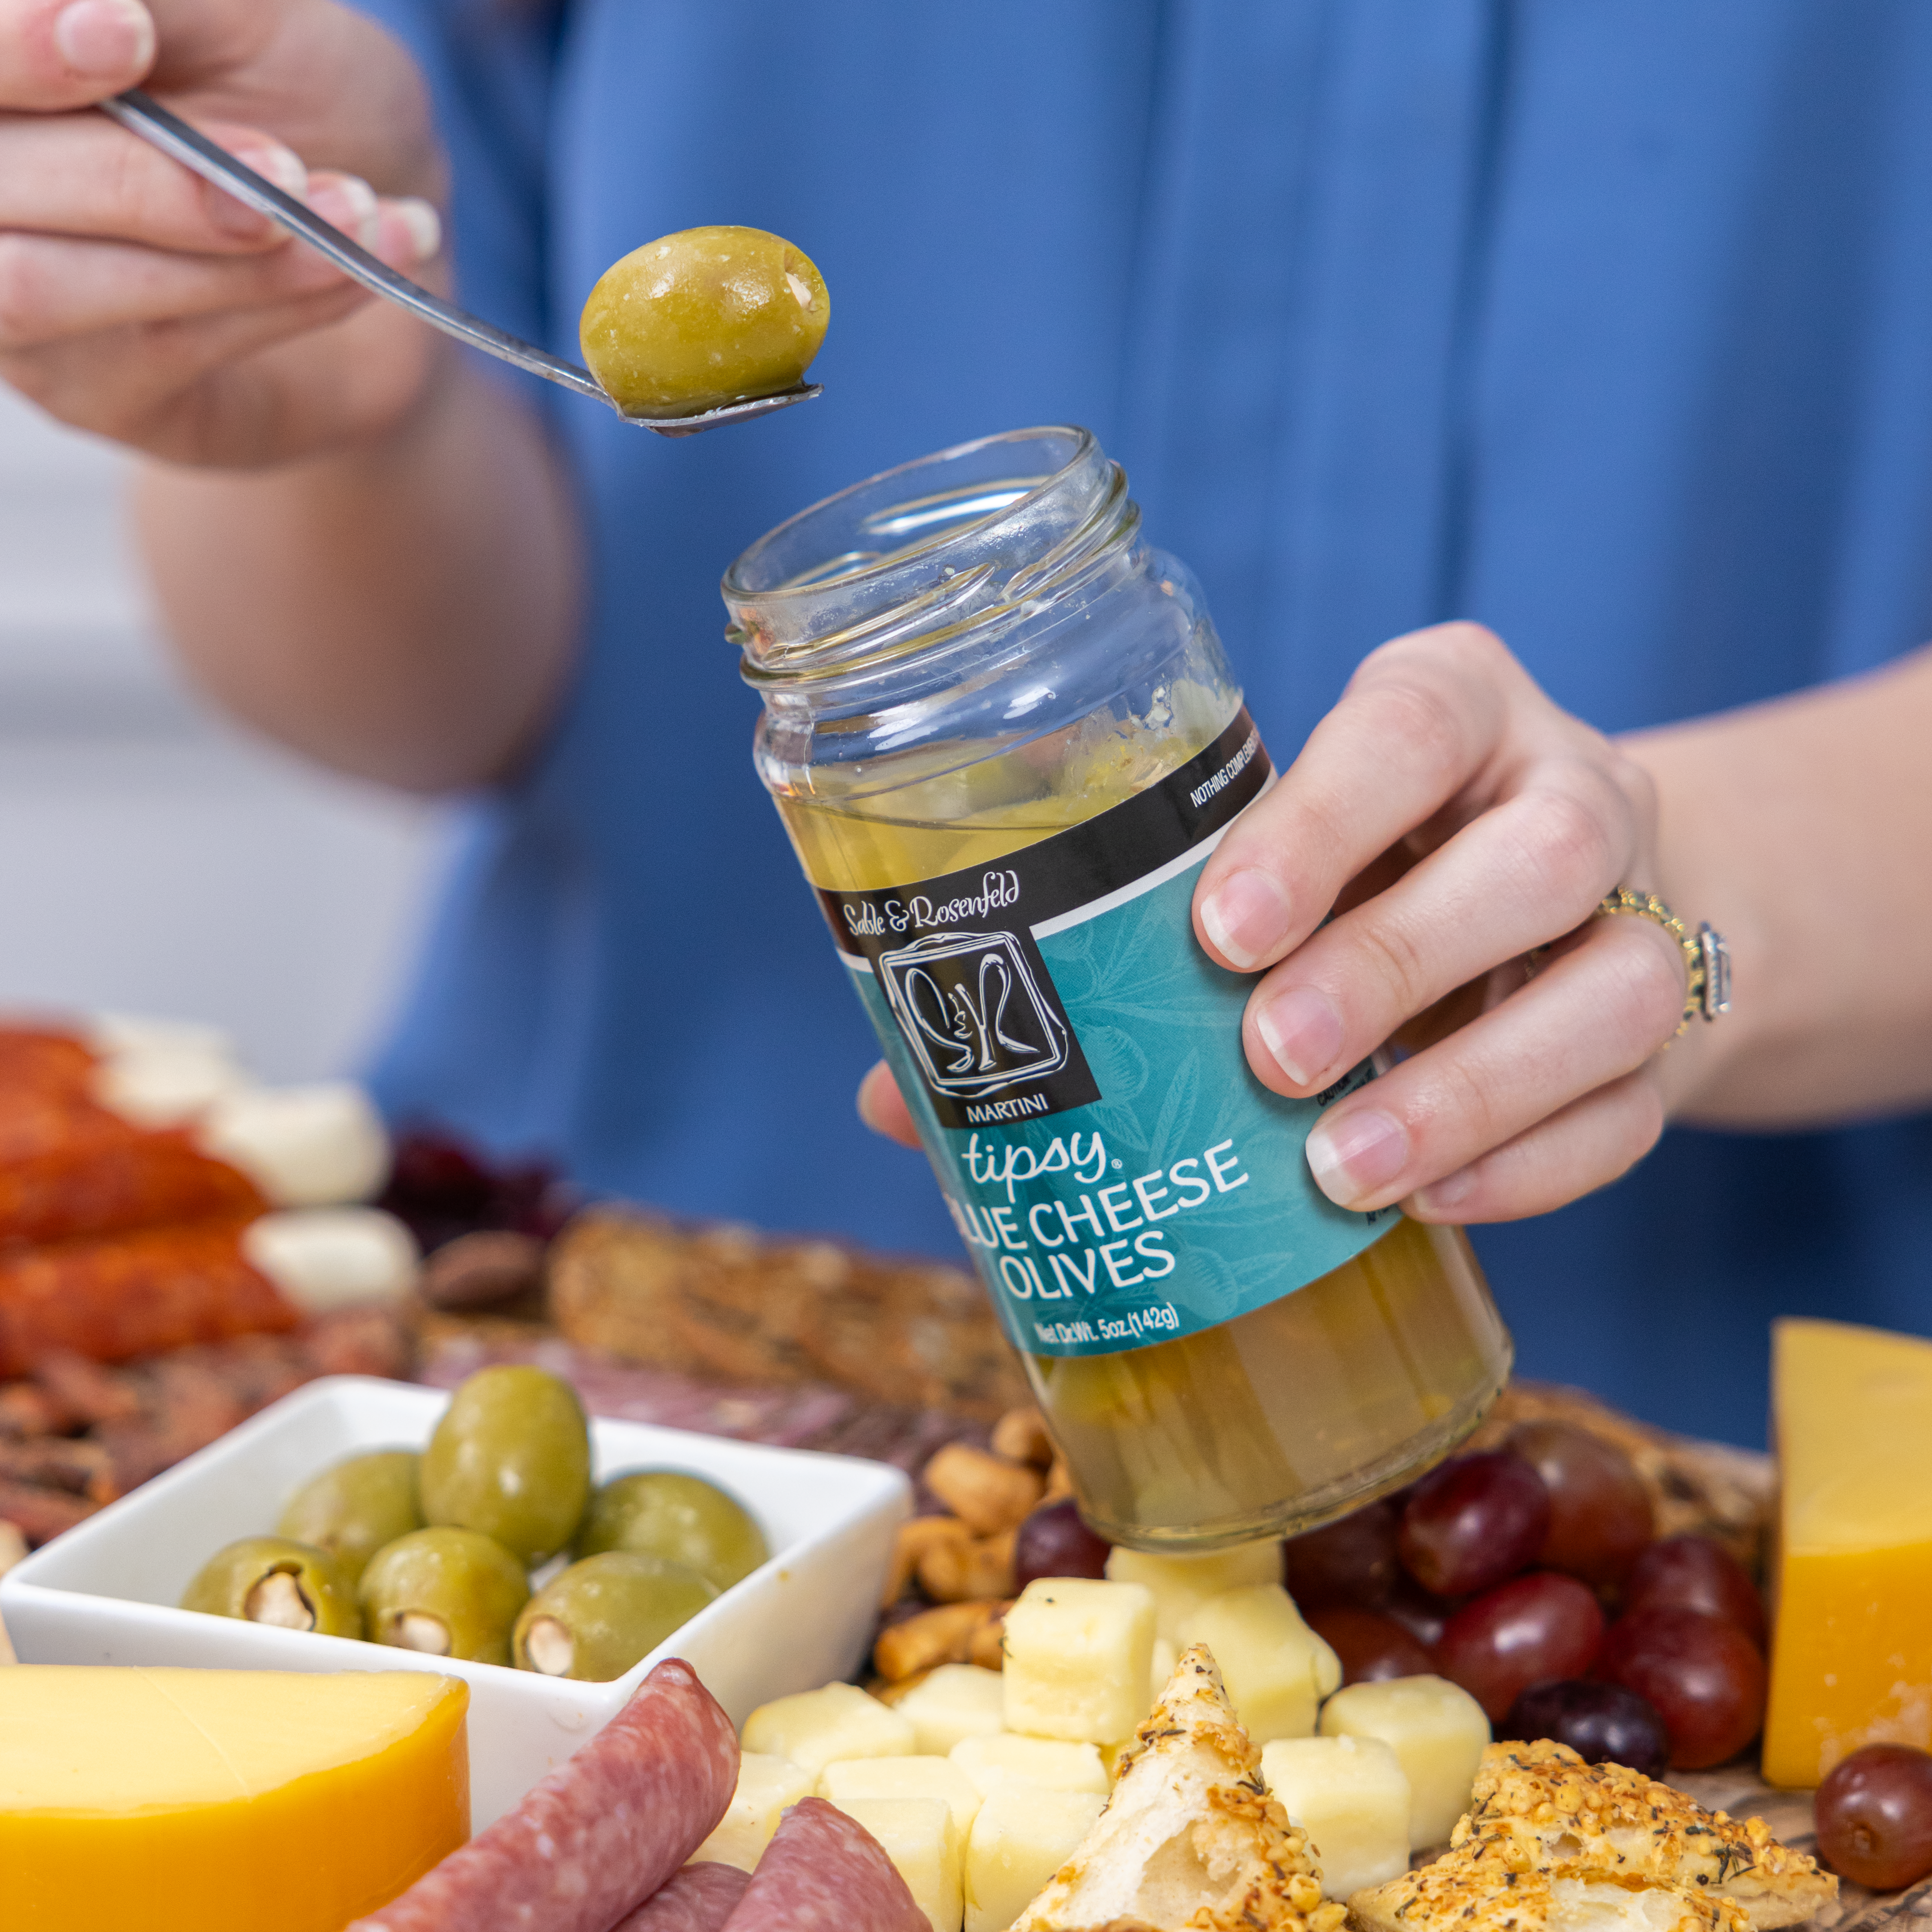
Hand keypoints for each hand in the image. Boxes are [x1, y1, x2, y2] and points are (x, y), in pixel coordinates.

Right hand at [0, 0, 446, 463]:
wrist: (382, 237)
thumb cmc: (302, 104)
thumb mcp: (247, 20)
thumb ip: (167, 6)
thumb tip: (102, 9)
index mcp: (5, 72)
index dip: (19, 51)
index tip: (126, 31)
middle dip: (137, 175)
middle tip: (283, 165)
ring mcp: (8, 299)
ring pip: (37, 286)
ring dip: (209, 253)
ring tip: (351, 214)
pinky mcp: (85, 393)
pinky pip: (153, 346)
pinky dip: (269, 300)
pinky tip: (354, 266)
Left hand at [856, 623, 1692, 1224]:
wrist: (1557, 908)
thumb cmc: (1360, 872)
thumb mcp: (1262, 855)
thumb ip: (1120, 940)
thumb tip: (896, 1097)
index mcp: (1453, 709)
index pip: (1409, 723)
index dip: (1322, 821)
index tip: (1220, 925)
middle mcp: (1565, 793)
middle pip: (1535, 859)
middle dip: (1391, 961)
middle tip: (1264, 1058)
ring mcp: (1639, 917)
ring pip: (1614, 987)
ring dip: (1471, 1089)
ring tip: (1335, 1170)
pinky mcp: (1666, 1043)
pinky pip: (1629, 1111)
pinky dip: (1528, 1168)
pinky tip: (1419, 1206)